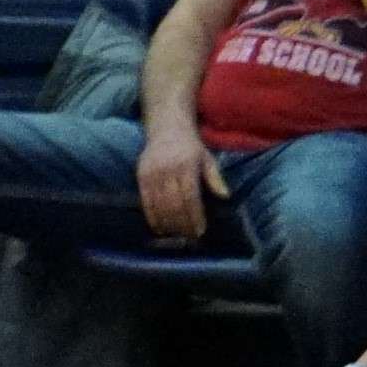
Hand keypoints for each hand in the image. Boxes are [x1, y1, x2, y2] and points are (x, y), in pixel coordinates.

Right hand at [136, 119, 226, 244]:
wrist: (166, 128)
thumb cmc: (190, 147)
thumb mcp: (207, 158)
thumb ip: (215, 178)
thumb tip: (225, 196)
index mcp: (186, 165)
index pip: (190, 197)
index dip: (195, 216)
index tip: (200, 231)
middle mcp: (167, 169)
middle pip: (174, 204)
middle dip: (182, 224)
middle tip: (190, 238)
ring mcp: (152, 173)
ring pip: (159, 205)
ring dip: (169, 224)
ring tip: (177, 236)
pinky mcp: (141, 175)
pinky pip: (145, 200)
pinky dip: (152, 216)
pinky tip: (159, 228)